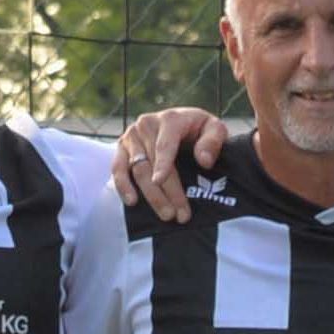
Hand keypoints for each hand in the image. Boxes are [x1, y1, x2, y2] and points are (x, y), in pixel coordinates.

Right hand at [112, 105, 234, 221]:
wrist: (182, 123)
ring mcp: (132, 136)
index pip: (164, 144)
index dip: (162, 163)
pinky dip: (123, 185)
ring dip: (150, 194)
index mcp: (170, 119)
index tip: (159, 181)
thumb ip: (213, 141)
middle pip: (151, 162)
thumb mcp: (215, 129)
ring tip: (166, 215)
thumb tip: (204, 161)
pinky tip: (132, 202)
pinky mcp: (122, 147)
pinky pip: (118, 168)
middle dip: (164, 191)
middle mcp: (147, 124)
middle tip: (177, 215)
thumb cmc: (200, 129)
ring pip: (137, 169)